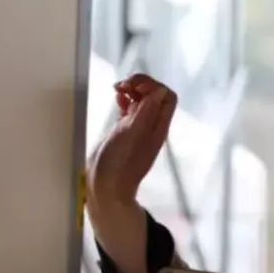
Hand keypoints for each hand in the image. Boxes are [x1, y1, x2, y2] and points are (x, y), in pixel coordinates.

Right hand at [87, 74, 176, 208]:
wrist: (107, 188)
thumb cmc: (119, 164)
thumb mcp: (132, 135)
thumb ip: (146, 112)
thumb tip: (160, 90)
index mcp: (157, 127)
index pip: (166, 96)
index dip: (152, 86)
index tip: (133, 87)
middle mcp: (151, 126)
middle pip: (155, 96)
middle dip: (141, 84)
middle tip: (123, 85)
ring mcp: (138, 129)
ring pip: (142, 101)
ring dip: (132, 90)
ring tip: (117, 89)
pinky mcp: (124, 132)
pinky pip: (130, 110)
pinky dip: (125, 100)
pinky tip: (116, 98)